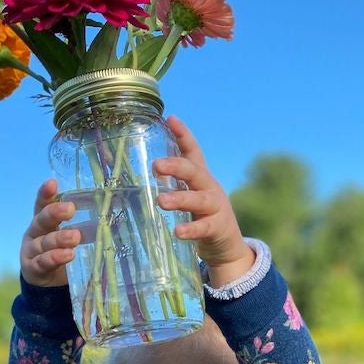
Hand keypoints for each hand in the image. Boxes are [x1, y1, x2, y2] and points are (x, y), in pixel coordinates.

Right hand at [19, 179, 78, 289]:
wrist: (48, 284)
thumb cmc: (62, 252)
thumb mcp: (71, 237)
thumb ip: (86, 227)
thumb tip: (117, 217)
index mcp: (43, 221)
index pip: (42, 204)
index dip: (46, 194)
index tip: (52, 183)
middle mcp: (34, 233)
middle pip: (41, 220)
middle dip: (55, 213)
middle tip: (70, 209)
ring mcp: (31, 251)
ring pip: (44, 242)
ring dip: (59, 239)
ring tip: (75, 237)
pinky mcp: (32, 269)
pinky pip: (43, 262)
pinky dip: (54, 258)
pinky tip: (67, 255)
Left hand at [153, 115, 250, 287]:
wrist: (227, 244)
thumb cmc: (200, 216)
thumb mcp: (188, 195)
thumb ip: (170, 184)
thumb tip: (136, 176)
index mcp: (200, 177)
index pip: (192, 151)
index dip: (183, 135)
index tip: (171, 119)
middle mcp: (210, 187)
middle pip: (194, 172)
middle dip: (176, 166)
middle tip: (156, 165)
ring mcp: (216, 207)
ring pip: (199, 199)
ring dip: (180, 199)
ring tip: (161, 201)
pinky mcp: (218, 228)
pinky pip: (204, 228)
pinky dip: (191, 230)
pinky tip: (178, 231)